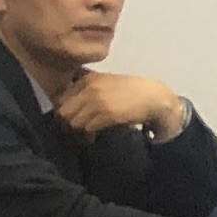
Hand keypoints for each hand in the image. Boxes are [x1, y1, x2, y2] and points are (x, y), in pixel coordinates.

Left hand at [56, 69, 186, 140]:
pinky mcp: (107, 113)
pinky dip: (87, 136)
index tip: (71, 121)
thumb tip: (70, 105)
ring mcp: (98, 100)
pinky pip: (86, 128)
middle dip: (66, 124)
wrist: (156, 98)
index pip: (61, 99)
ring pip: (72, 122)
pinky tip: (94, 137)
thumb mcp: (107, 83)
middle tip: (75, 131)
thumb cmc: (133, 92)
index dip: (64, 113)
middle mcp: (90, 88)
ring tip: (85, 136)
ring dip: (76, 132)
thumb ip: (89, 89)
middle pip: (63, 111)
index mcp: (88, 79)